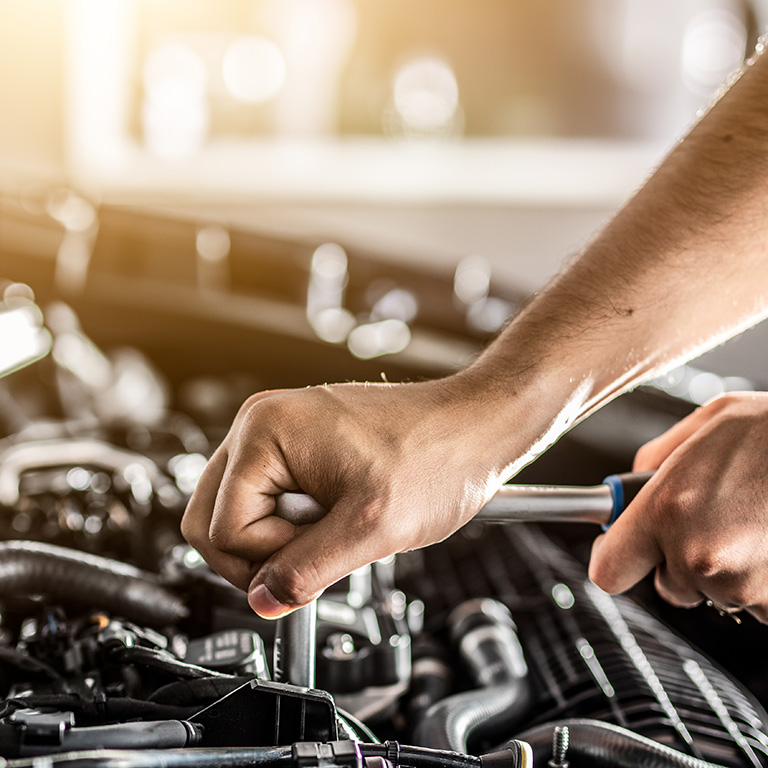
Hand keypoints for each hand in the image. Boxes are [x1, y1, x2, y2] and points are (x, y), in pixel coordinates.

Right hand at [181, 377, 519, 617]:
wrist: (476, 425)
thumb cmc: (438, 455)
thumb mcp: (371, 528)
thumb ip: (306, 571)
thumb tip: (262, 601)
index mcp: (266, 431)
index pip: (222, 528)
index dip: (267, 561)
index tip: (316, 559)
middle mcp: (261, 422)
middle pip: (212, 516)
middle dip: (258, 555)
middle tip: (311, 562)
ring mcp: (279, 430)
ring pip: (237, 510)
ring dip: (275, 539)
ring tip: (330, 535)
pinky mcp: (297, 442)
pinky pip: (266, 496)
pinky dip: (289, 522)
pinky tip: (330, 521)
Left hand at [589, 392, 767, 622]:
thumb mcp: (704, 425)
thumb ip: (655, 460)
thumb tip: (631, 487)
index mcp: (665, 510)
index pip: (609, 571)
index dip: (614, 560)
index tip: (620, 552)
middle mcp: (697, 554)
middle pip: (668, 585)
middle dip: (681, 560)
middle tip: (714, 521)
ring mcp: (741, 584)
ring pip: (716, 592)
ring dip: (727, 568)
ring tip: (755, 523)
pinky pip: (757, 603)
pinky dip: (763, 581)